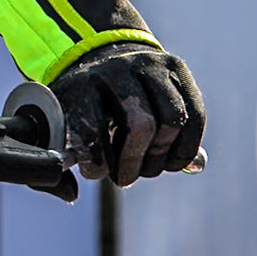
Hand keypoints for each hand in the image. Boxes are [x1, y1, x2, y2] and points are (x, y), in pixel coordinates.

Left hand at [50, 42, 205, 186]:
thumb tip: (69, 193)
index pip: (92, 123)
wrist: (104, 62)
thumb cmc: (81, 103)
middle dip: (135, 161)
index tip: (95, 173)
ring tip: (148, 168)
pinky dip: (188, 146)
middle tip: (125, 179)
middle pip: (141, 124)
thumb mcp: (61, 121)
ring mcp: (151, 64)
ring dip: (163, 156)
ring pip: (172, 120)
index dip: (96, 158)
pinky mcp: (177, 68)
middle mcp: (118, 67)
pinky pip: (195, 114)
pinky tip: (173, 161)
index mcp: (81, 80)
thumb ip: (61, 159)